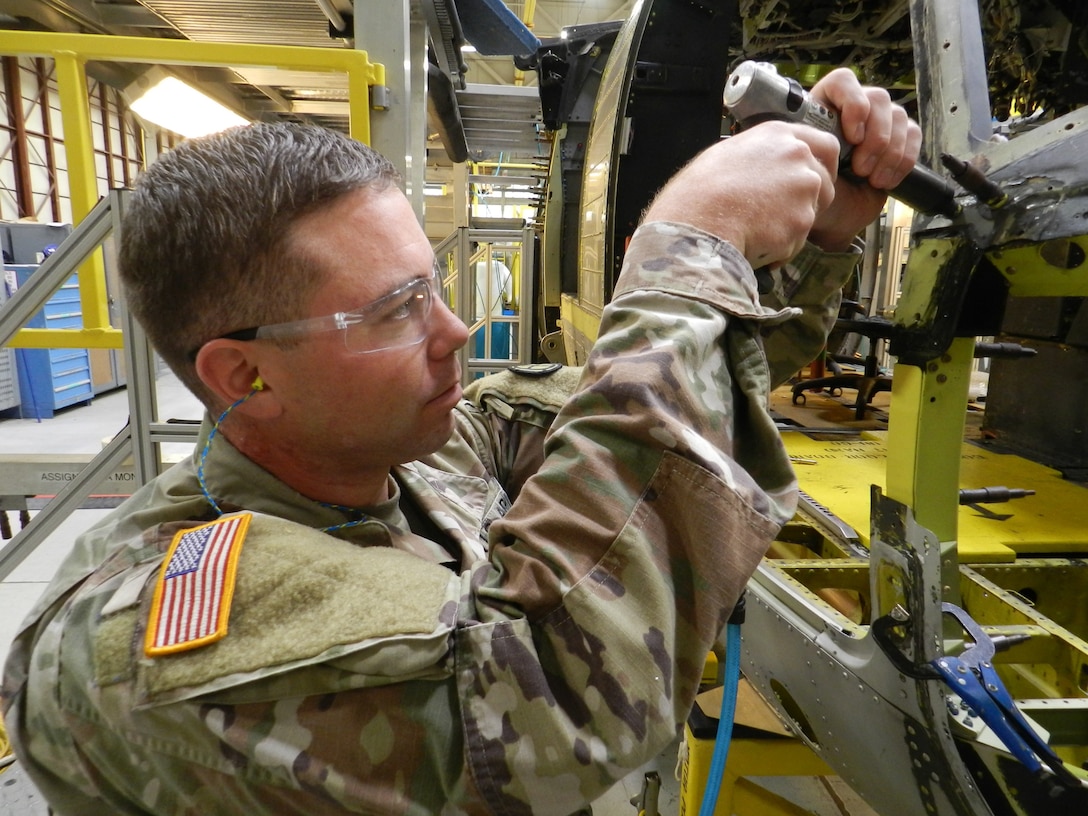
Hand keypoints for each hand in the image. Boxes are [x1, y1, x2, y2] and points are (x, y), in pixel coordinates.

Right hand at [643, 121, 841, 266]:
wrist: (698, 219)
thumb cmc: (701, 189)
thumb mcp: (728, 154)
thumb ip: (760, 156)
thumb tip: (764, 168)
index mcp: (779, 135)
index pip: (826, 145)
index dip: (823, 166)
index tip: (813, 179)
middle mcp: (799, 157)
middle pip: (824, 183)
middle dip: (808, 202)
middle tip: (779, 215)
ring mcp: (804, 189)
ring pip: (810, 214)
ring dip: (790, 226)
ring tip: (756, 230)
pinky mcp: (802, 221)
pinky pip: (797, 240)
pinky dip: (780, 248)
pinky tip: (754, 242)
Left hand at [807, 68, 921, 249]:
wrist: (831, 216)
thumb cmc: (814, 189)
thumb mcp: (804, 166)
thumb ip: (814, 144)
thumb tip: (826, 135)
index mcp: (823, 107)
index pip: (843, 81)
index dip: (853, 103)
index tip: (851, 137)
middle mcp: (852, 109)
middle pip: (878, 98)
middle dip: (874, 137)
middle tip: (860, 169)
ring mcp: (877, 122)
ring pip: (898, 115)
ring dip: (889, 151)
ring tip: (872, 179)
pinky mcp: (898, 139)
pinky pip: (913, 134)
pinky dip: (904, 159)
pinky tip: (886, 180)